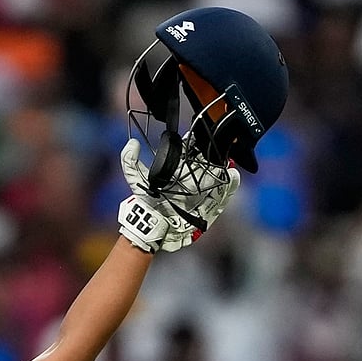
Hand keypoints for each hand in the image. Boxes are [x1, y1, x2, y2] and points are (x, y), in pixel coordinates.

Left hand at [118, 138, 239, 251]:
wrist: (154, 227)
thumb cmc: (147, 203)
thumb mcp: (136, 181)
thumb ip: (129, 162)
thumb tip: (132, 143)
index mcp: (178, 171)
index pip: (191, 153)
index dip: (196, 142)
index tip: (200, 133)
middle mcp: (192, 180)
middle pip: (207, 162)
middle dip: (213, 153)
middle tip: (217, 143)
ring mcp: (202, 193)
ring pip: (217, 177)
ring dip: (223, 168)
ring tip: (226, 158)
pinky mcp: (209, 207)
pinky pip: (222, 196)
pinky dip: (229, 186)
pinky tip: (232, 175)